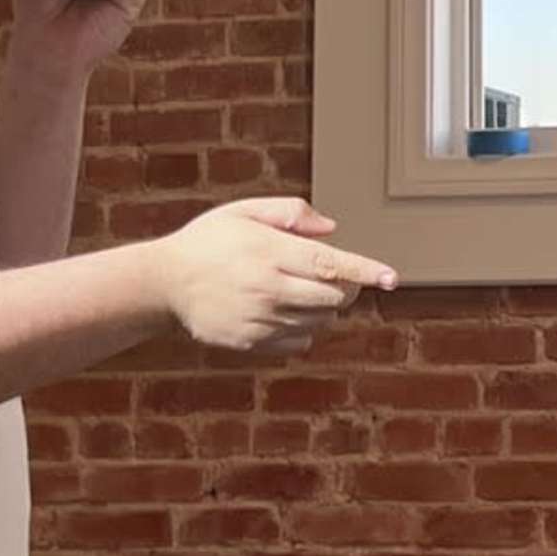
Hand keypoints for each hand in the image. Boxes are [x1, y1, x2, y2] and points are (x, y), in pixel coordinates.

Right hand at [156, 198, 397, 353]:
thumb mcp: (244, 211)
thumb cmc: (209, 241)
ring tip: (296, 289)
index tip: (392, 278)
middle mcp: (268, 289)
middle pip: (333, 297)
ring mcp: (260, 320)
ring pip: (319, 321)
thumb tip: (332, 228)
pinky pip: (298, 342)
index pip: (331, 264)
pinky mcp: (251, 344)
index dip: (366, 271)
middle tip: (335, 276)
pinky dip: (302, 328)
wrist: (164, 283)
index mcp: (270, 252)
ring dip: (322, 307)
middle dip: (345, 288)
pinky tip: (281, 310)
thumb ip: (290, 214)